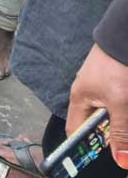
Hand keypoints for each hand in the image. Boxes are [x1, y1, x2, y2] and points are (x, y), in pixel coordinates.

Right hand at [66, 44, 127, 168]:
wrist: (125, 35)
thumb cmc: (117, 67)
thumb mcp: (120, 103)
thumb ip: (121, 131)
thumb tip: (121, 160)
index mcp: (79, 98)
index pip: (75, 129)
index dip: (84, 145)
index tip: (100, 155)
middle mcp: (87, 93)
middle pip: (95, 121)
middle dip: (110, 132)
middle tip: (124, 136)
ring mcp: (101, 85)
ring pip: (109, 111)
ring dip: (121, 119)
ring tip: (126, 112)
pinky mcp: (114, 79)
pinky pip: (117, 101)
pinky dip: (124, 107)